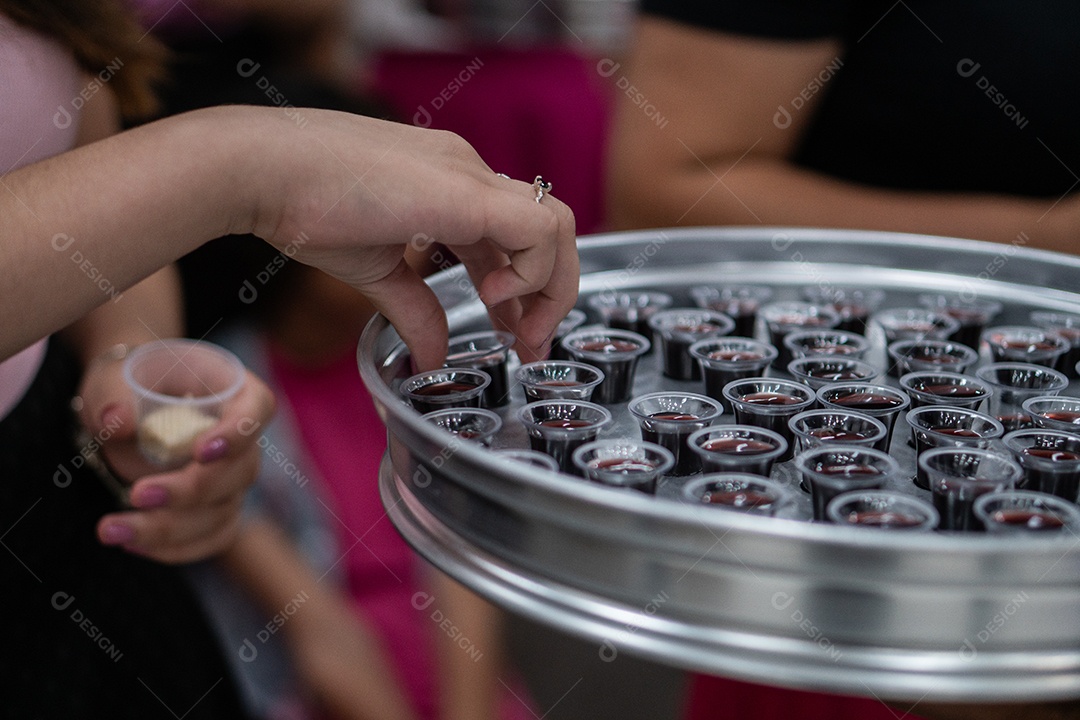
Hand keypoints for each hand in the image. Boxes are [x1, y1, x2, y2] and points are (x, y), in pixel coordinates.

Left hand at [76, 350, 274, 563]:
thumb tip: (116, 421)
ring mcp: (233, 477)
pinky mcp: (217, 508)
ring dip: (170, 529)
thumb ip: (114, 397)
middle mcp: (242, 438)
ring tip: (112, 529)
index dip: (238, 434)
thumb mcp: (112, 380)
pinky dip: (176, 548)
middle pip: (241, 471)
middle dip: (190, 491)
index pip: (257, 409)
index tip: (200, 452)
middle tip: (138, 495)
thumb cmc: (127, 383)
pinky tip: (132, 544)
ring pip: (223, 511)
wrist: (125, 406)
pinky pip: (214, 537)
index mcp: (231, 390)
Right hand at [243, 109, 577, 367]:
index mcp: (450, 188)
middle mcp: (470, 174)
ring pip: (556, 225)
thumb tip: (430, 361)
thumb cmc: (303, 206)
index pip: (512, 236)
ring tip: (521, 334)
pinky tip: (494, 299)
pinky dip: (532, 271)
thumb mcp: (376, 271)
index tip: (513, 334)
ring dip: (551, 287)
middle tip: (530, 347)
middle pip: (546, 229)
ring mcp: (471, 177)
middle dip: (551, 295)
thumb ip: (414, 311)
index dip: (523, 289)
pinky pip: (537, 228)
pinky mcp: (466, 192)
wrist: (261, 170)